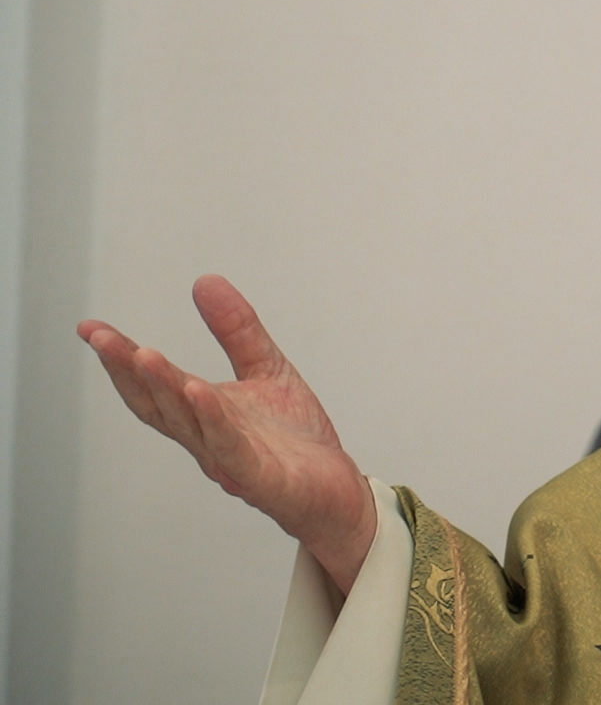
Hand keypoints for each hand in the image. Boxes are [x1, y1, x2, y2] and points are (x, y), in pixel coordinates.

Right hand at [79, 274, 376, 591]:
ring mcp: (230, 461)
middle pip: (158, 405)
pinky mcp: (260, 478)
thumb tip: (205, 281)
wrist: (337, 491)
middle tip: (102, 339)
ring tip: (144, 354)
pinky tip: (200, 390)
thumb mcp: (266, 369)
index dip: (120, 359)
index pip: (153, 385)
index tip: (90, 329)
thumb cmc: (295, 440)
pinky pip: (231, 447)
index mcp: (203, 415)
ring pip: (188, 424)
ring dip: (165, 388)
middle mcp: (206, 439)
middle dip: (128, 371)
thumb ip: (236, 330)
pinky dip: (213, 419)